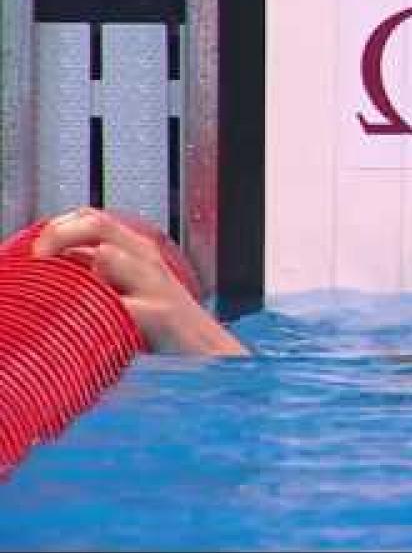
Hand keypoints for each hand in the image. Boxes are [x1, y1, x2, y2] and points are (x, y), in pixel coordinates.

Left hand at [31, 208, 247, 355]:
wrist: (214, 356)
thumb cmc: (168, 330)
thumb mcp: (132, 293)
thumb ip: (101, 278)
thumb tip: (55, 271)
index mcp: (139, 251)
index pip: (91, 217)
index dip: (58, 226)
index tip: (36, 252)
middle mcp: (147, 260)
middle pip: (97, 223)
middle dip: (58, 234)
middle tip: (38, 258)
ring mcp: (156, 284)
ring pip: (107, 255)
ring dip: (76, 271)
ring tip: (55, 290)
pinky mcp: (161, 314)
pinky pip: (121, 304)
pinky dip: (97, 309)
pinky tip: (85, 322)